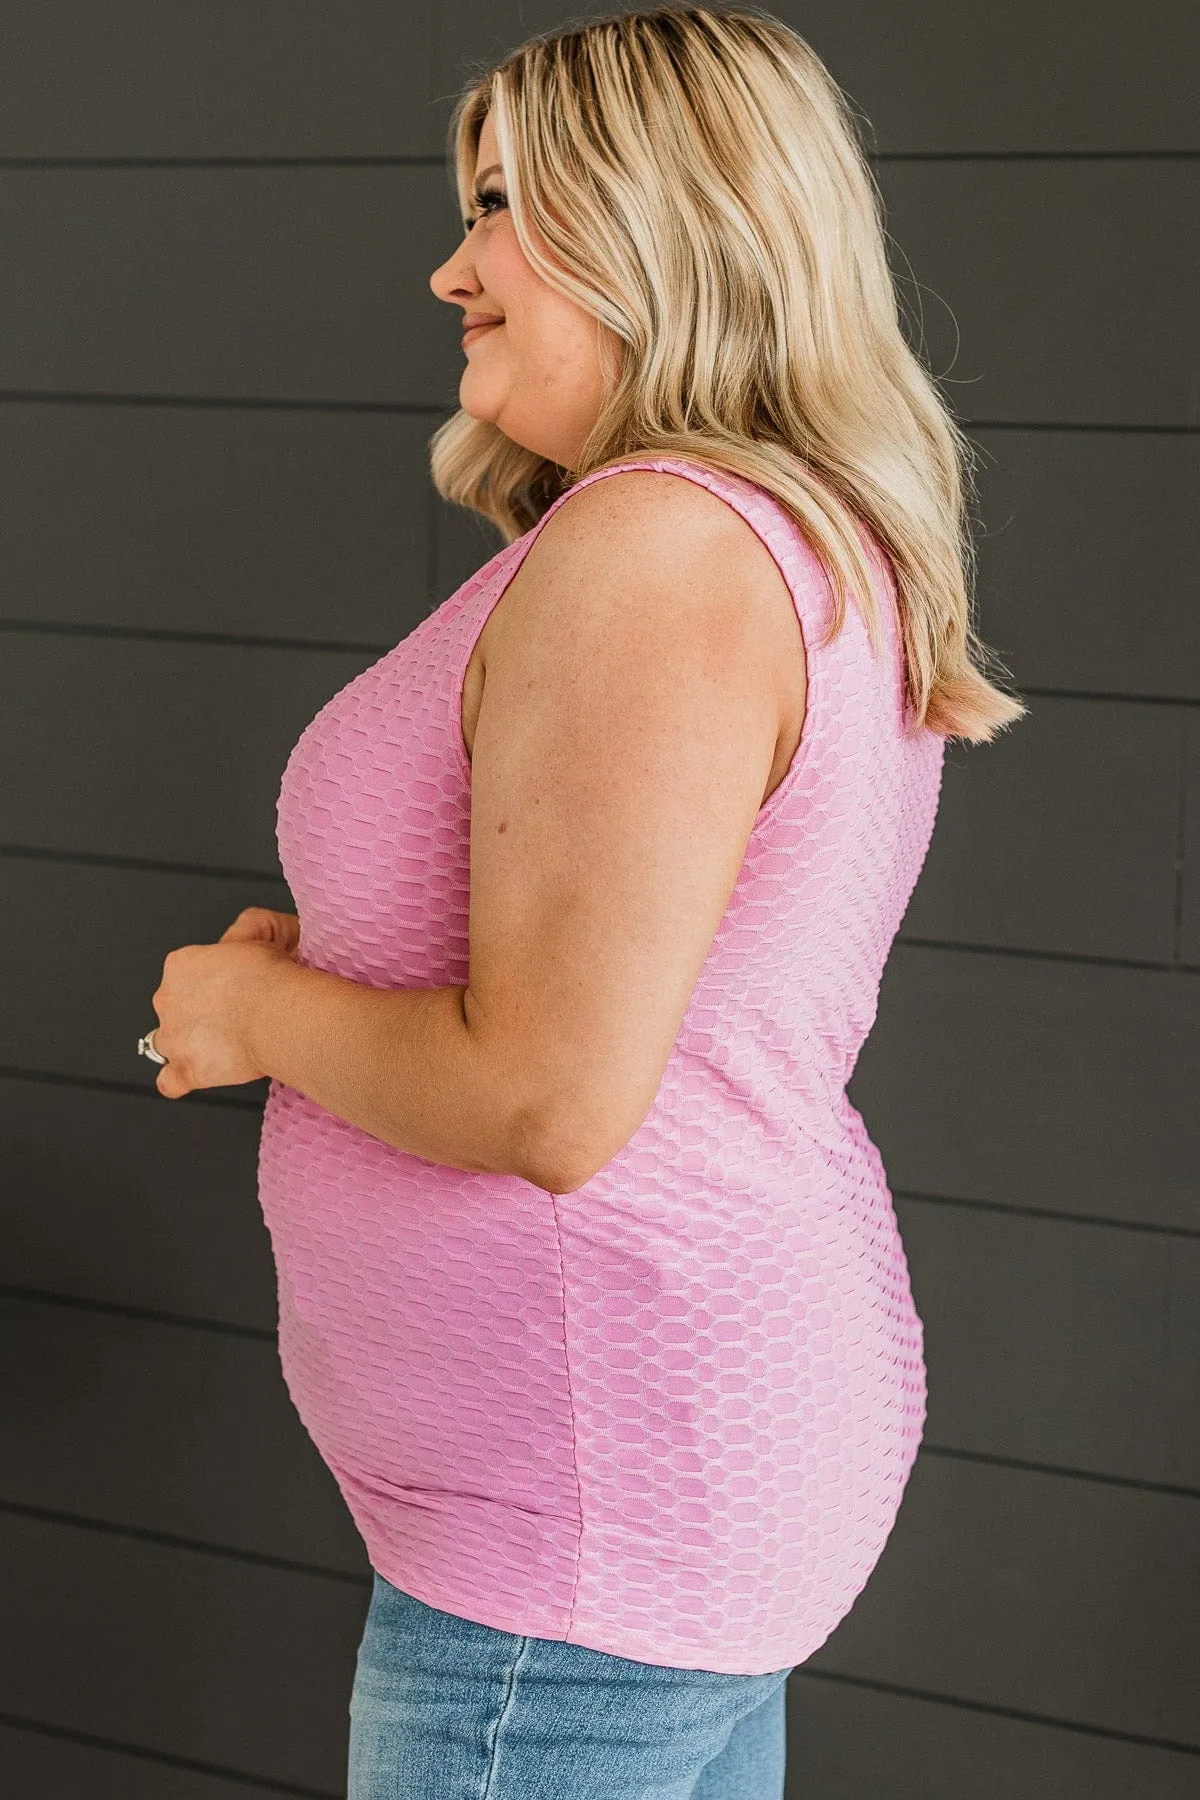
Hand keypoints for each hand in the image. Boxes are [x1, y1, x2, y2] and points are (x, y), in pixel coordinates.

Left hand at [148, 908, 301, 1098]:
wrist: (276, 1012)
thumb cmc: (270, 977)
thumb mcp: (261, 931)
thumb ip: (246, 930)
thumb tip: (247, 932)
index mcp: (180, 965)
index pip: (184, 972)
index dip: (208, 980)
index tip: (229, 986)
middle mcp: (168, 999)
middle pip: (173, 1005)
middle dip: (196, 1011)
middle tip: (232, 1014)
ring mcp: (173, 1036)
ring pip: (165, 1041)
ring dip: (184, 1042)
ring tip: (214, 1044)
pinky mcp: (185, 1069)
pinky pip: (168, 1080)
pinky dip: (177, 1079)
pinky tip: (194, 1074)